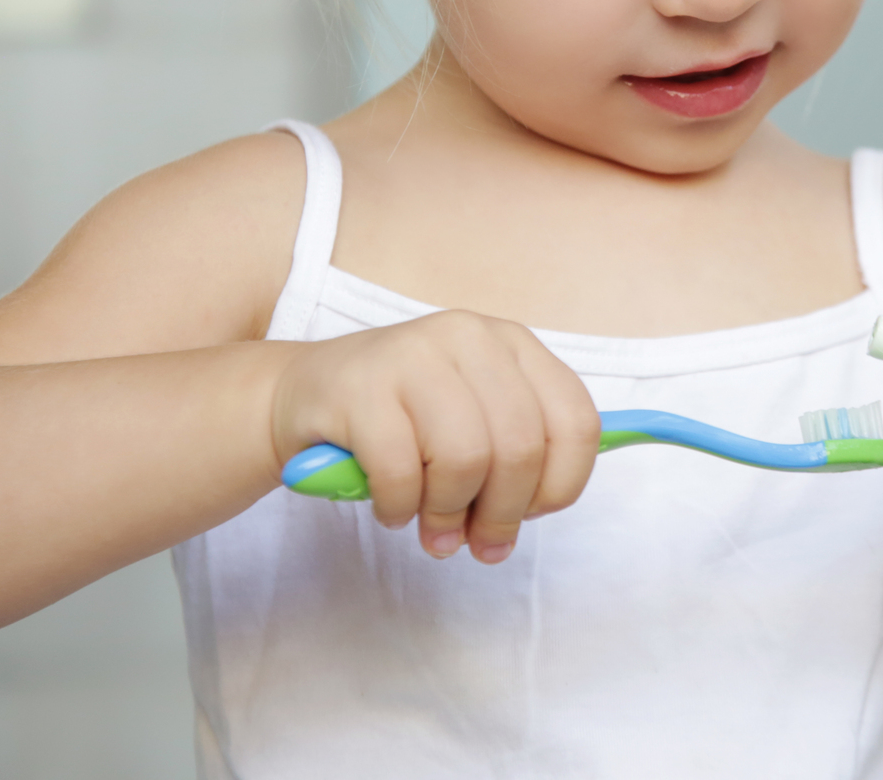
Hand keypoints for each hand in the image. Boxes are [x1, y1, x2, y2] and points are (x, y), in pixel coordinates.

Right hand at [268, 311, 601, 562]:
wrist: (306, 394)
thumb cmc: (404, 419)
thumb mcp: (474, 421)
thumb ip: (513, 459)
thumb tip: (524, 521)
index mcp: (512, 344)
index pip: (576, 421)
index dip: (560, 485)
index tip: (530, 514)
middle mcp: (468, 338)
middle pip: (521, 447)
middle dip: (502, 514)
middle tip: (477, 544)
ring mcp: (413, 355)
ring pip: (465, 459)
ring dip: (448, 513)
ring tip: (431, 529)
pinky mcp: (360, 387)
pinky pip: (400, 472)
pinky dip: (399, 507)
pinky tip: (391, 508)